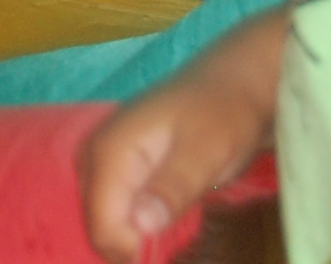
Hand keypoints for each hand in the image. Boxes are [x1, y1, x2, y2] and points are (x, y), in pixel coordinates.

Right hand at [79, 16, 282, 262]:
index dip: (135, 247)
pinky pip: (116, 210)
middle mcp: (94, 156)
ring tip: (176, 216)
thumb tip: (139, 225)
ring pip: (106, 221)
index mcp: (109, 152)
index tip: (172, 243)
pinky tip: (167, 211)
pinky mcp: (118, 168)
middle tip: (178, 227)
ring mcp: (104, 161)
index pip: (102, 226)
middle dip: (132, 242)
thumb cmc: (224, 114)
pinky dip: (138, 223)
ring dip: (136, 234)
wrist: (236, 82)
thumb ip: (172, 187)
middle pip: (99, 227)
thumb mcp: (206, 152)